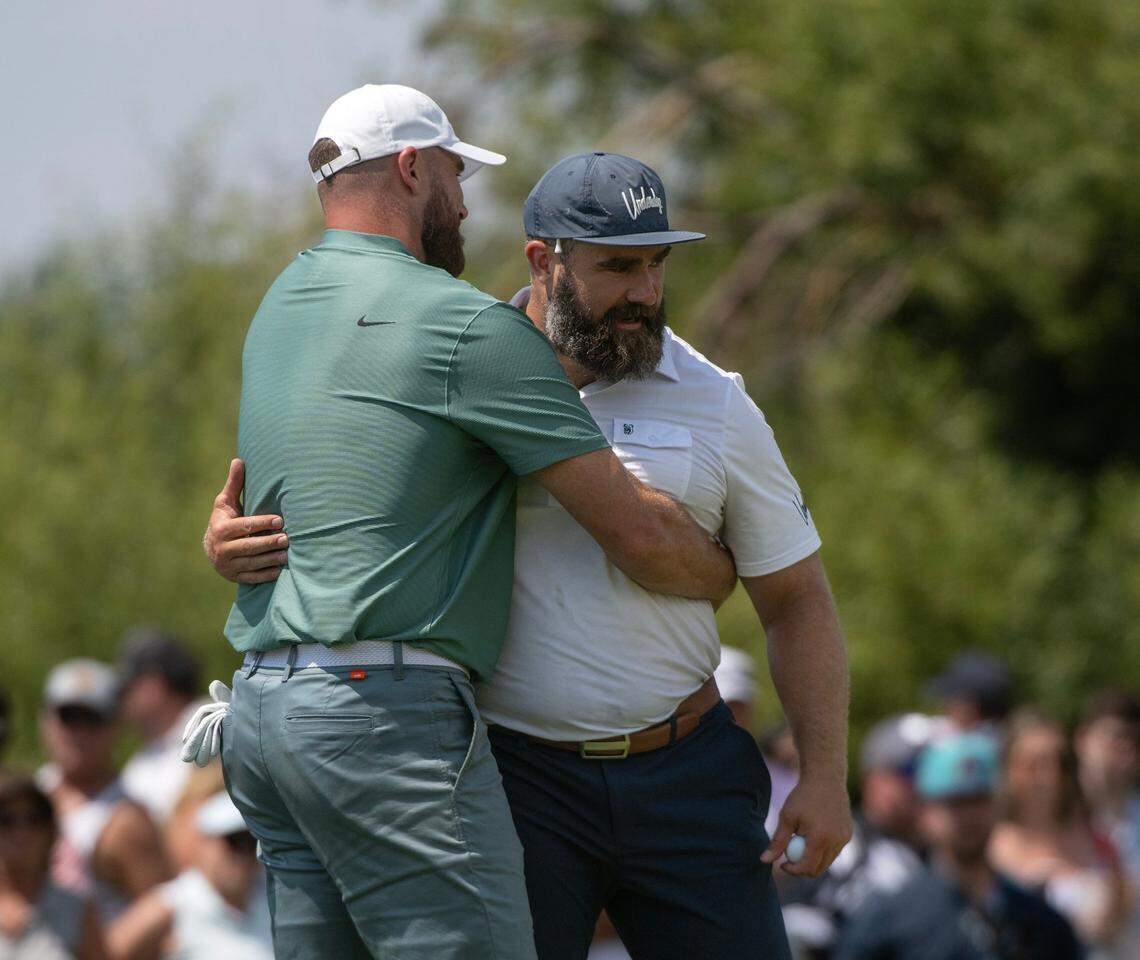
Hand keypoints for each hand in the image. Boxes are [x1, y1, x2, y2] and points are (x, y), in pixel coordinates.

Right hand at [202, 459, 288, 583]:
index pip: (244, 526)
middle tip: (287, 539)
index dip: (262, 523)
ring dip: (271, 559)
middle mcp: (221, 549)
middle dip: (268, 543)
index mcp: (221, 529)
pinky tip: (280, 569)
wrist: (211, 548)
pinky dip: (266, 575)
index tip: (280, 520)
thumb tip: (239, 460)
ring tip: (287, 554)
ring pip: (252, 563)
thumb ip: (235, 484)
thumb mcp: (226, 502)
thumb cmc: (225, 519)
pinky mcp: (234, 577)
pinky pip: (252, 578)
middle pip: (249, 546)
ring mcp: (227, 565)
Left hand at [761, 774, 851, 876]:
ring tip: (800, 841)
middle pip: (818, 869)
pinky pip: (834, 851)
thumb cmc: (802, 796)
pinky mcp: (848, 834)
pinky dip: (823, 850)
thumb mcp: (786, 817)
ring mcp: (844, 838)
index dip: (792, 870)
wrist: (825, 777)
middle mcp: (836, 842)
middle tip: (789, 859)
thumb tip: (764, 860)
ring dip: (813, 859)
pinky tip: (813, 834)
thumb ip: (777, 841)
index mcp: (820, 839)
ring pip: (827, 861)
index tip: (782, 864)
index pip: (806, 867)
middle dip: (802, 869)